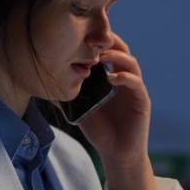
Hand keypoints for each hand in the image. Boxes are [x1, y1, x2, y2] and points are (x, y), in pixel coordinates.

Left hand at [77, 35, 162, 189]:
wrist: (117, 154)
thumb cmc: (100, 131)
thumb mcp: (80, 109)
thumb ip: (69, 96)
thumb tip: (46, 84)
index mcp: (110, 77)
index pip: (107, 51)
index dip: (98, 41)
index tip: (82, 35)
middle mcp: (125, 78)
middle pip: (121, 50)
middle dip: (108, 42)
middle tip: (92, 40)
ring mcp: (135, 88)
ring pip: (130, 63)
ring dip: (116, 56)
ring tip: (100, 57)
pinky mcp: (142, 100)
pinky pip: (136, 83)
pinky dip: (125, 77)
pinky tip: (111, 78)